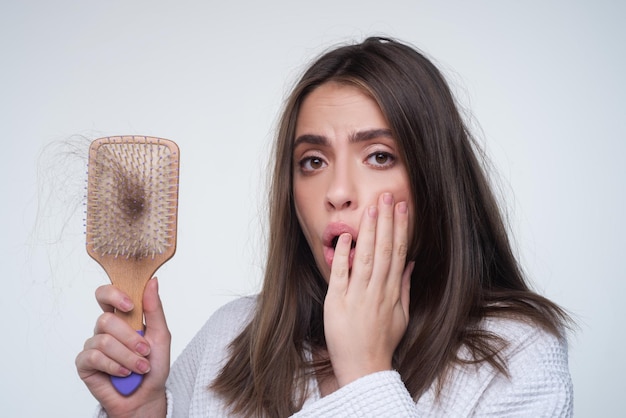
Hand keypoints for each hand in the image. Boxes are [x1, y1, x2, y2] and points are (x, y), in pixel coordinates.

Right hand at [75, 278, 169, 416]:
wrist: (147, 395)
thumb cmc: (154, 365)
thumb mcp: (161, 335)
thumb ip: (154, 309)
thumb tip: (153, 281)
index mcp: (122, 318)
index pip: (106, 295)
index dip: (113, 294)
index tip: (129, 305)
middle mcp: (105, 329)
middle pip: (105, 319)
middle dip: (129, 337)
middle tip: (145, 350)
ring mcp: (93, 346)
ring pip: (103, 341)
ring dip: (127, 356)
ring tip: (140, 367)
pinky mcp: (85, 364)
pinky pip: (94, 357)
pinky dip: (114, 366)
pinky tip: (124, 373)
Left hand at [324, 193, 413, 386]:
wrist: (364, 368)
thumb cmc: (382, 342)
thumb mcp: (401, 315)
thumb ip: (405, 287)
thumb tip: (410, 263)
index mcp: (392, 292)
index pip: (398, 253)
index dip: (400, 228)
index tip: (402, 207)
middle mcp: (377, 290)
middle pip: (383, 249)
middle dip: (386, 221)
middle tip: (387, 196)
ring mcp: (357, 296)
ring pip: (365, 257)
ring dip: (368, 231)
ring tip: (371, 208)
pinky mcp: (337, 303)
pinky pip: (341, 275)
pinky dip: (343, 255)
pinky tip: (345, 236)